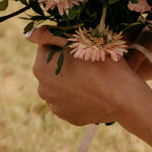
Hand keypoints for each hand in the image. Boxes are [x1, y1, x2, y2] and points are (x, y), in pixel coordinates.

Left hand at [26, 27, 147, 126]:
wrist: (123, 96)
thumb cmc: (101, 62)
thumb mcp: (77, 40)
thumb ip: (50, 34)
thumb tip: (28, 34)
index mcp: (41, 68)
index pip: (47, 47)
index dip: (65, 43)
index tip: (81, 45)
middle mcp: (42, 89)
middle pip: (52, 66)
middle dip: (66, 61)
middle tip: (89, 59)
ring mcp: (55, 106)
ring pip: (60, 84)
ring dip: (71, 77)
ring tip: (93, 75)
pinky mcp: (68, 117)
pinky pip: (70, 100)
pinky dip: (78, 94)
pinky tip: (94, 90)